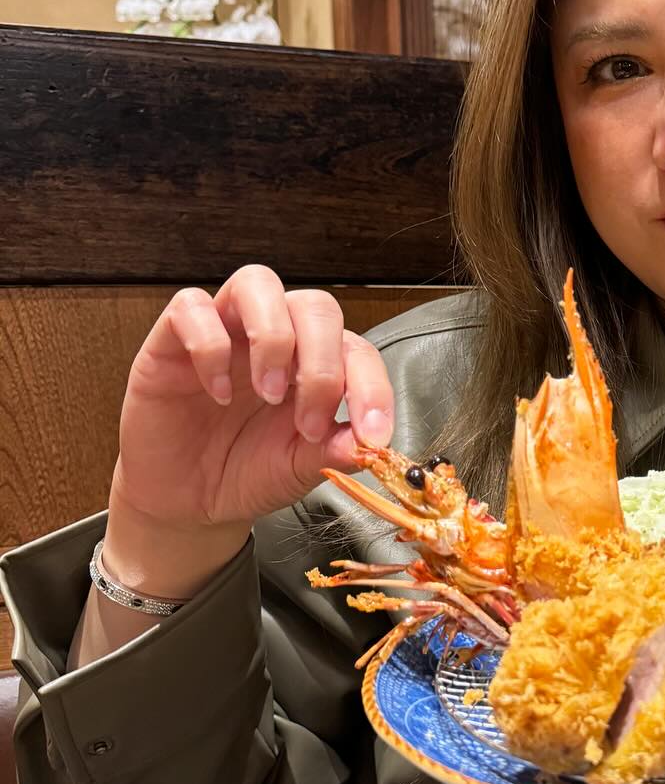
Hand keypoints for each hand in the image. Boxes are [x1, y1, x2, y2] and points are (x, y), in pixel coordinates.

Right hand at [104, 266, 393, 596]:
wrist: (184, 500)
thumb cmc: (243, 472)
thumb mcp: (297, 468)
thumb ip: (333, 450)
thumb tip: (372, 445)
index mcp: (314, 365)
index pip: (356, 351)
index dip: (372, 388)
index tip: (373, 435)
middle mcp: (275, 337)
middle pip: (315, 305)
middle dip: (323, 364)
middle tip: (310, 421)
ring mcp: (226, 331)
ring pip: (258, 282)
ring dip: (274, 337)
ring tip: (269, 393)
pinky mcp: (172, 338)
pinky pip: (191, 306)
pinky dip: (210, 346)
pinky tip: (219, 393)